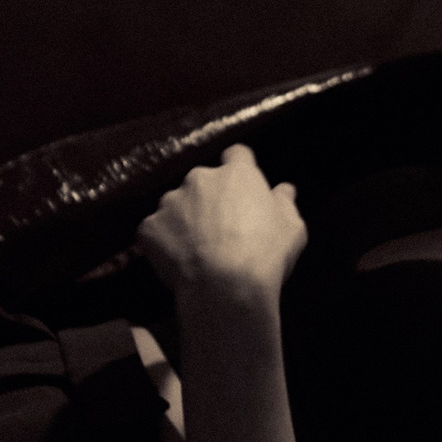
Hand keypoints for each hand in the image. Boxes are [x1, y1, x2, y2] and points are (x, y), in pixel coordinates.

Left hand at [134, 144, 306, 307]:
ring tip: (194, 249)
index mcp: (236, 174)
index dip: (238, 170)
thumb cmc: (265, 254)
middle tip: (219, 228)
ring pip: (175, 205)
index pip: (236, 155)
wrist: (225, 286)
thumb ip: (285, 204)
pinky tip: (176, 261)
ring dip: (183, 219)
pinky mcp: (149, 227)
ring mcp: (170, 201)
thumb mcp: (292, 229)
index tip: (241, 188)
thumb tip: (284, 189)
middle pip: (202, 181)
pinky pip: (154, 230)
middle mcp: (200, 178)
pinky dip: (162, 241)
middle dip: (208, 199)